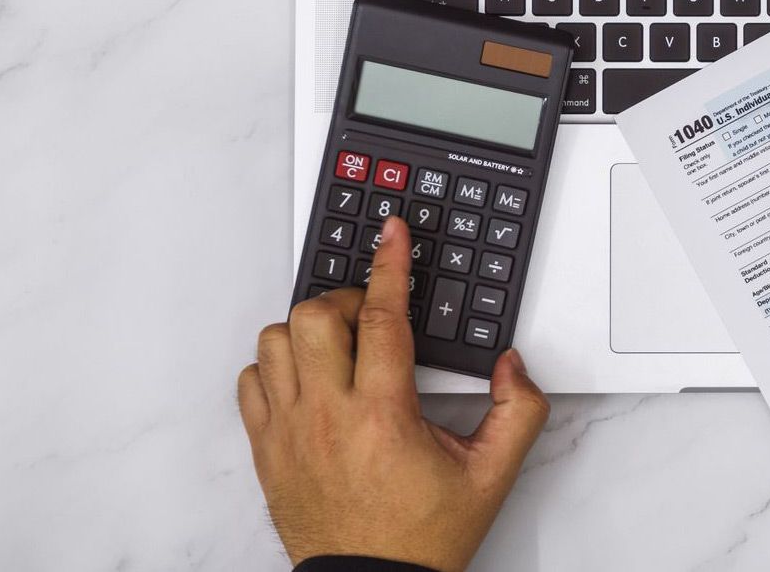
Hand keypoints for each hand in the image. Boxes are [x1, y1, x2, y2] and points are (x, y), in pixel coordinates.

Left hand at [238, 216, 548, 571]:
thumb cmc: (422, 537)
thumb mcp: (493, 475)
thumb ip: (519, 411)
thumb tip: (511, 364)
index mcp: (384, 416)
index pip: (379, 317)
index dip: (388, 265)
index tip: (391, 233)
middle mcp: (327, 417)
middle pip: (315, 316)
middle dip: (346, 300)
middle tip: (371, 315)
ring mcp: (288, 432)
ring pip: (275, 341)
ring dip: (307, 330)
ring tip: (337, 345)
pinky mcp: (265, 450)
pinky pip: (250, 381)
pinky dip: (274, 366)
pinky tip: (305, 378)